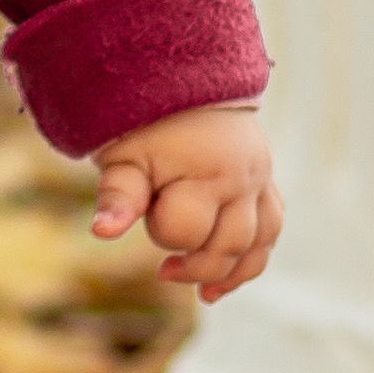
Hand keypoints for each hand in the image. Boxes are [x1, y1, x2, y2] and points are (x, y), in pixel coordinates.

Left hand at [90, 103, 279, 301]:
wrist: (181, 77)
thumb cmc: (144, 121)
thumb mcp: (124, 156)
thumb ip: (118, 195)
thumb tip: (102, 233)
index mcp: (209, 172)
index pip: (188, 232)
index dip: (161, 231)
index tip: (146, 208)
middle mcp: (244, 179)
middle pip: (229, 247)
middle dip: (195, 264)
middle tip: (163, 272)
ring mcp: (260, 180)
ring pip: (260, 244)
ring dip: (233, 274)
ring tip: (205, 295)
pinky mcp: (265, 182)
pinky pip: (271, 229)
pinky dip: (253, 256)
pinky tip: (228, 277)